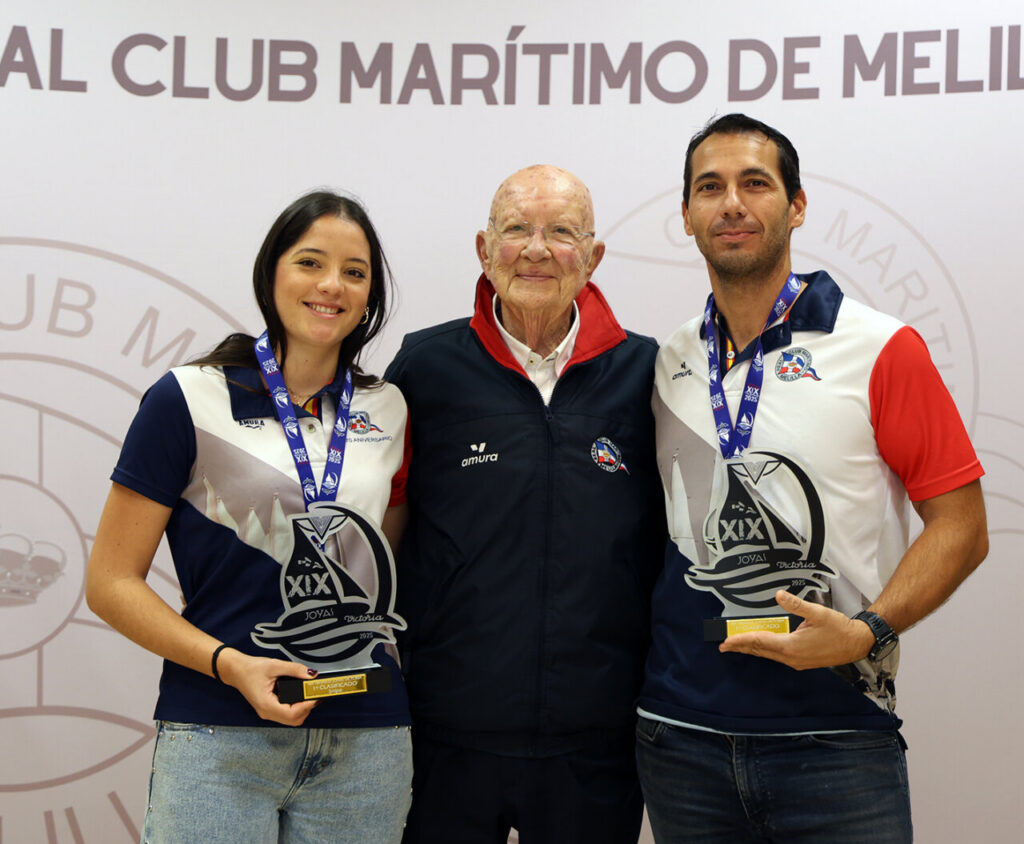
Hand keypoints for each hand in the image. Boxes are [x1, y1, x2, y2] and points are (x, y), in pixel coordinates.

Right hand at [216, 648, 318, 725]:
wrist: (235, 670)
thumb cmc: (251, 669)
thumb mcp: (274, 665)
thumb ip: (294, 670)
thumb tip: (312, 675)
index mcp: (266, 705)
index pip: (292, 714)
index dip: (307, 706)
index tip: (316, 695)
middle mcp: (267, 713)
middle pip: (294, 720)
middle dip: (307, 708)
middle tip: (316, 694)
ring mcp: (267, 712)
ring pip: (291, 719)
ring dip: (303, 709)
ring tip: (310, 694)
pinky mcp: (269, 709)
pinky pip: (286, 714)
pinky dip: (297, 708)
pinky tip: (301, 696)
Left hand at [718, 590, 875, 670]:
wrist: (856, 643)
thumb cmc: (839, 628)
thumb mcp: (817, 612)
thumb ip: (796, 604)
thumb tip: (779, 595)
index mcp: (792, 647)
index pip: (760, 642)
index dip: (741, 640)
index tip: (726, 641)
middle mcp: (791, 657)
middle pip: (760, 651)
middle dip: (741, 647)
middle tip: (724, 646)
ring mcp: (796, 661)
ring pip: (768, 654)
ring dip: (752, 649)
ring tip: (737, 645)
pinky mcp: (801, 661)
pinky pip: (777, 656)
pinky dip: (765, 650)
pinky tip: (760, 646)